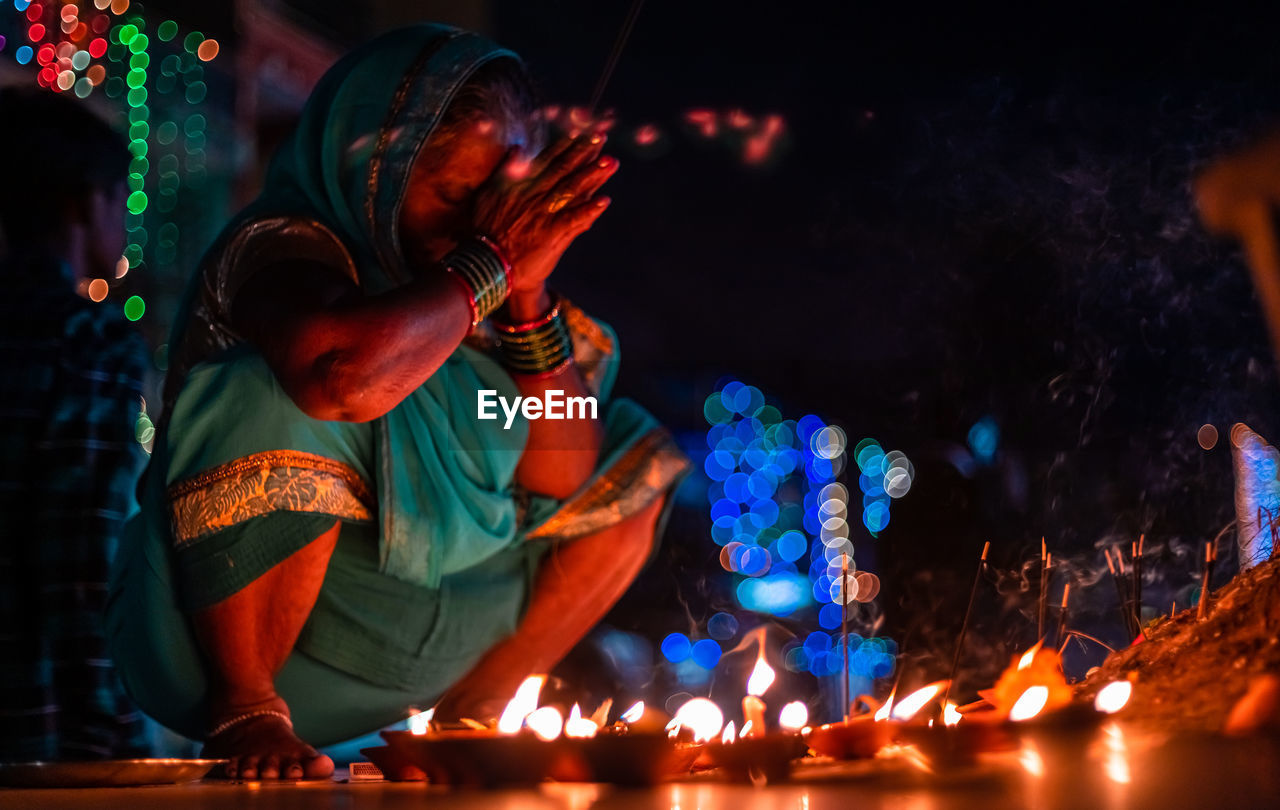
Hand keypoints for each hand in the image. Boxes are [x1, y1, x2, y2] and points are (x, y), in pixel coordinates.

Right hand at [472, 133, 618, 295]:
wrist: (487, 261)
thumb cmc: (486, 228)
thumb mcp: (488, 192)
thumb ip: (504, 169)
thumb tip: (518, 148)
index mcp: (521, 183)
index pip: (548, 159)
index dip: (566, 144)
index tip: (582, 131)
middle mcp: (535, 194)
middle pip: (564, 169)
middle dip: (584, 152)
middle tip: (602, 138)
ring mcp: (544, 213)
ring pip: (572, 189)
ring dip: (593, 175)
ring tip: (611, 162)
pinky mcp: (551, 233)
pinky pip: (574, 219)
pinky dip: (590, 210)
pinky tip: (605, 200)